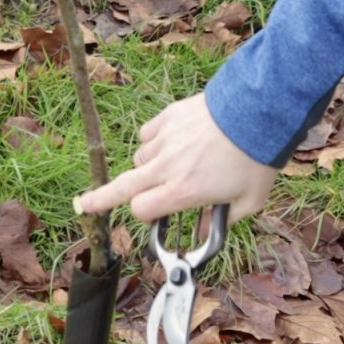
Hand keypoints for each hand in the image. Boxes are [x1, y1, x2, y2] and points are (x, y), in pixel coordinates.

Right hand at [75, 93, 277, 223]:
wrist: (259, 111)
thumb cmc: (256, 158)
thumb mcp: (249, 200)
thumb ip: (222, 220)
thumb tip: (203, 232)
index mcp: (184, 190)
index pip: (141, 209)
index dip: (144, 216)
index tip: (151, 216)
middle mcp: (167, 167)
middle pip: (121, 187)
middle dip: (99, 199)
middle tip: (83, 205)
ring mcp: (164, 140)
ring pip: (140, 160)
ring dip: (148, 168)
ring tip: (173, 164)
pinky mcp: (167, 118)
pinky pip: (147, 135)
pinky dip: (153, 142)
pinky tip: (171, 143)